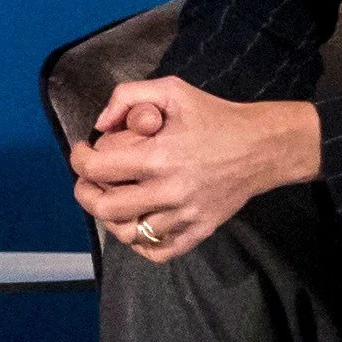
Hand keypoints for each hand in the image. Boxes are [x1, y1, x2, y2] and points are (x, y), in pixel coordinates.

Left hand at [69, 77, 319, 259]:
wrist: (263, 146)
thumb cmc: (214, 116)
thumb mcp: (172, 90)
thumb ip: (128, 96)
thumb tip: (100, 125)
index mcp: (158, 156)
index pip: (96, 168)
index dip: (79, 158)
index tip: (83, 151)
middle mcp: (169, 191)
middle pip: (105, 208)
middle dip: (85, 192)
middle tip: (88, 180)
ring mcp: (185, 216)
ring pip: (128, 234)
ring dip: (110, 218)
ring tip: (111, 200)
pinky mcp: (199, 231)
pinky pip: (159, 251)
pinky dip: (141, 243)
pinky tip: (138, 223)